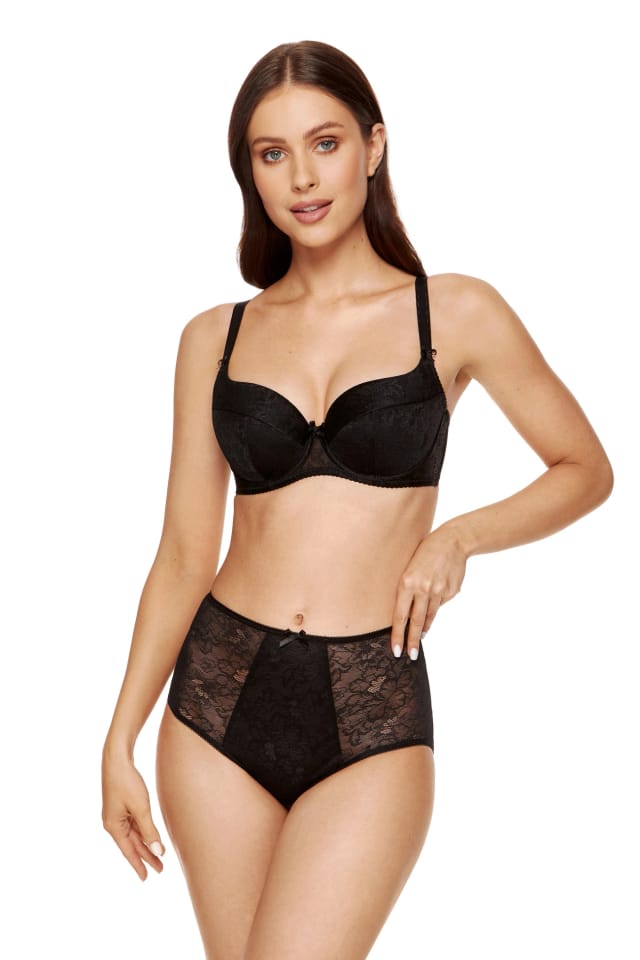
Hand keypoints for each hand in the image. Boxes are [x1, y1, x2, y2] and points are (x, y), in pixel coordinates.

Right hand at [102, 748, 165, 880]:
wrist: (117, 758)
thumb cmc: (127, 782)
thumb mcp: (141, 809)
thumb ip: (149, 831)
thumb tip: (157, 851)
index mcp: (113, 827)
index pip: (128, 851)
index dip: (138, 865)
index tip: (146, 878)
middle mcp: (113, 823)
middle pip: (132, 844)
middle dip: (146, 856)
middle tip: (160, 869)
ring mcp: (117, 814)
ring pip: (134, 834)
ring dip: (146, 844)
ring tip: (159, 855)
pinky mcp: (121, 806)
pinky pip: (134, 824)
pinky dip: (143, 831)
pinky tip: (151, 836)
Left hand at [390, 525, 466, 659]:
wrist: (453, 541)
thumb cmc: (425, 552)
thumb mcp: (409, 567)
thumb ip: (407, 589)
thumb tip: (406, 612)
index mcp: (407, 582)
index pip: (399, 615)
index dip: (397, 635)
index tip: (396, 650)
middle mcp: (422, 589)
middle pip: (416, 622)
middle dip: (412, 641)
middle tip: (410, 655)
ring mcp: (438, 591)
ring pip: (429, 616)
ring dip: (424, 629)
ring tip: (420, 638)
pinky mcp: (451, 592)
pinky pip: (440, 605)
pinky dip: (435, 608)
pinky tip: (434, 604)